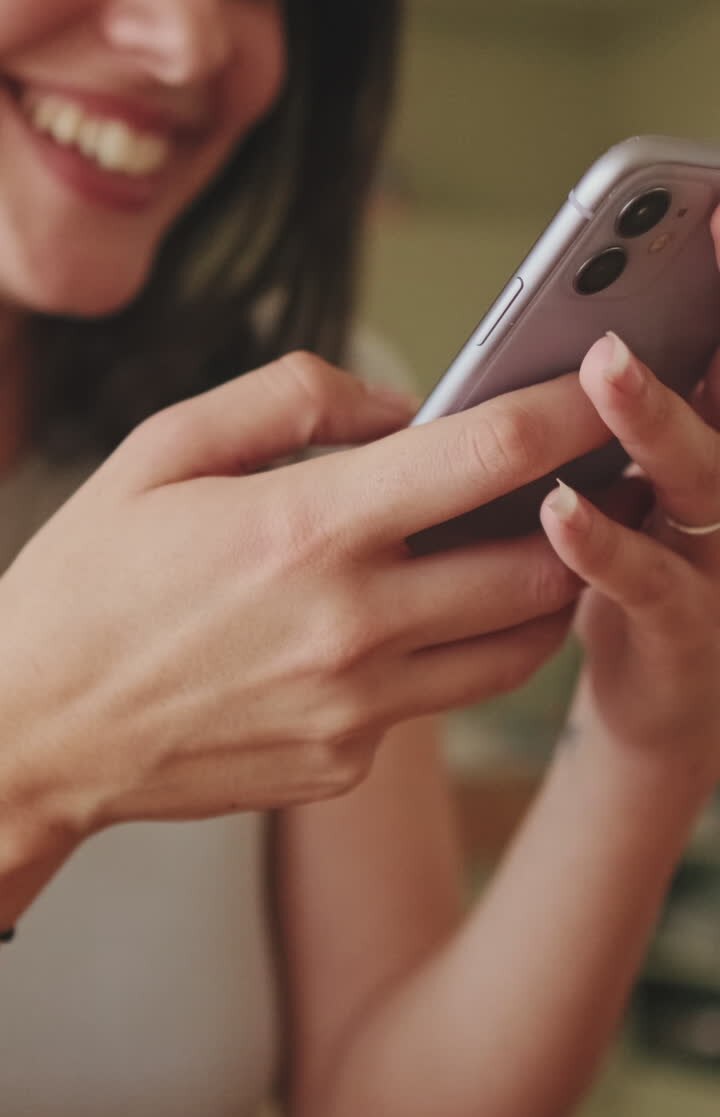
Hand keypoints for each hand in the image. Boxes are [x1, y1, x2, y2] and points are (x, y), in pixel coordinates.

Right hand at [0, 352, 611, 841]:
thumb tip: (400, 407)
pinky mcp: (345, 765)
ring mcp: (355, 710)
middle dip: (575, 519)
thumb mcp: (163, 449)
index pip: (492, 456)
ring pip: (514, 652)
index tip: (596, 395)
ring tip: (518, 555)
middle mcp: (351, 626)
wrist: (33, 730)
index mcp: (308, 527)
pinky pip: (432, 704)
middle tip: (572, 487)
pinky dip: (441, 658)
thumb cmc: (87, 583)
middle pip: (540, 568)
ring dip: (540, 598)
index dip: (567, 415)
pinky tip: (394, 630)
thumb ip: (291, 399)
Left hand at [541, 329, 719, 782]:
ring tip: (606, 360)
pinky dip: (605, 545)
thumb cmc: (646, 576)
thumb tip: (594, 321)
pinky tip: (558, 510)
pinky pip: (649, 582)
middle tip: (711, 226)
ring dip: (658, 418)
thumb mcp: (652, 482)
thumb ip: (640, 412)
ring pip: (706, 477)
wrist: (672, 706)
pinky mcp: (687, 629)